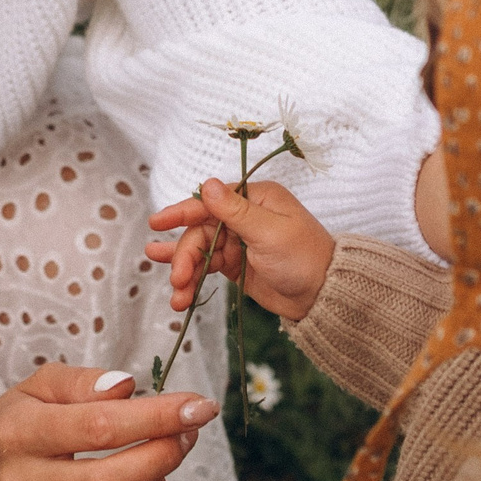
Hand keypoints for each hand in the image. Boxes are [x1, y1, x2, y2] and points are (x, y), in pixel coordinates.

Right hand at [0, 366, 217, 480]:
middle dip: (163, 456)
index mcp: (18, 434)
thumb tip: (128, 387)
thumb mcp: (39, 388)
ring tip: (157, 467)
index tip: (199, 407)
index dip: (158, 417)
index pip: (99, 427)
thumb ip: (83, 382)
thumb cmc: (19, 429)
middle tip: (184, 436)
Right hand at [144, 178, 334, 323]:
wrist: (323, 296)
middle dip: (186, 255)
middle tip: (178, 278)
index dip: (182, 211)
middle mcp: (243, 217)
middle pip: (200, 230)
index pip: (211, 201)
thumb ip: (235, 211)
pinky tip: (180, 294)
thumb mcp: (270, 232)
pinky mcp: (235, 265)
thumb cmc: (304, 257)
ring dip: (185, 270)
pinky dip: (193, 280)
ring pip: (200, 251)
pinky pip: (206, 267)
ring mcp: (238, 242)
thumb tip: (208, 183)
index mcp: (255, 199)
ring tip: (176, 293)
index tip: (157, 222)